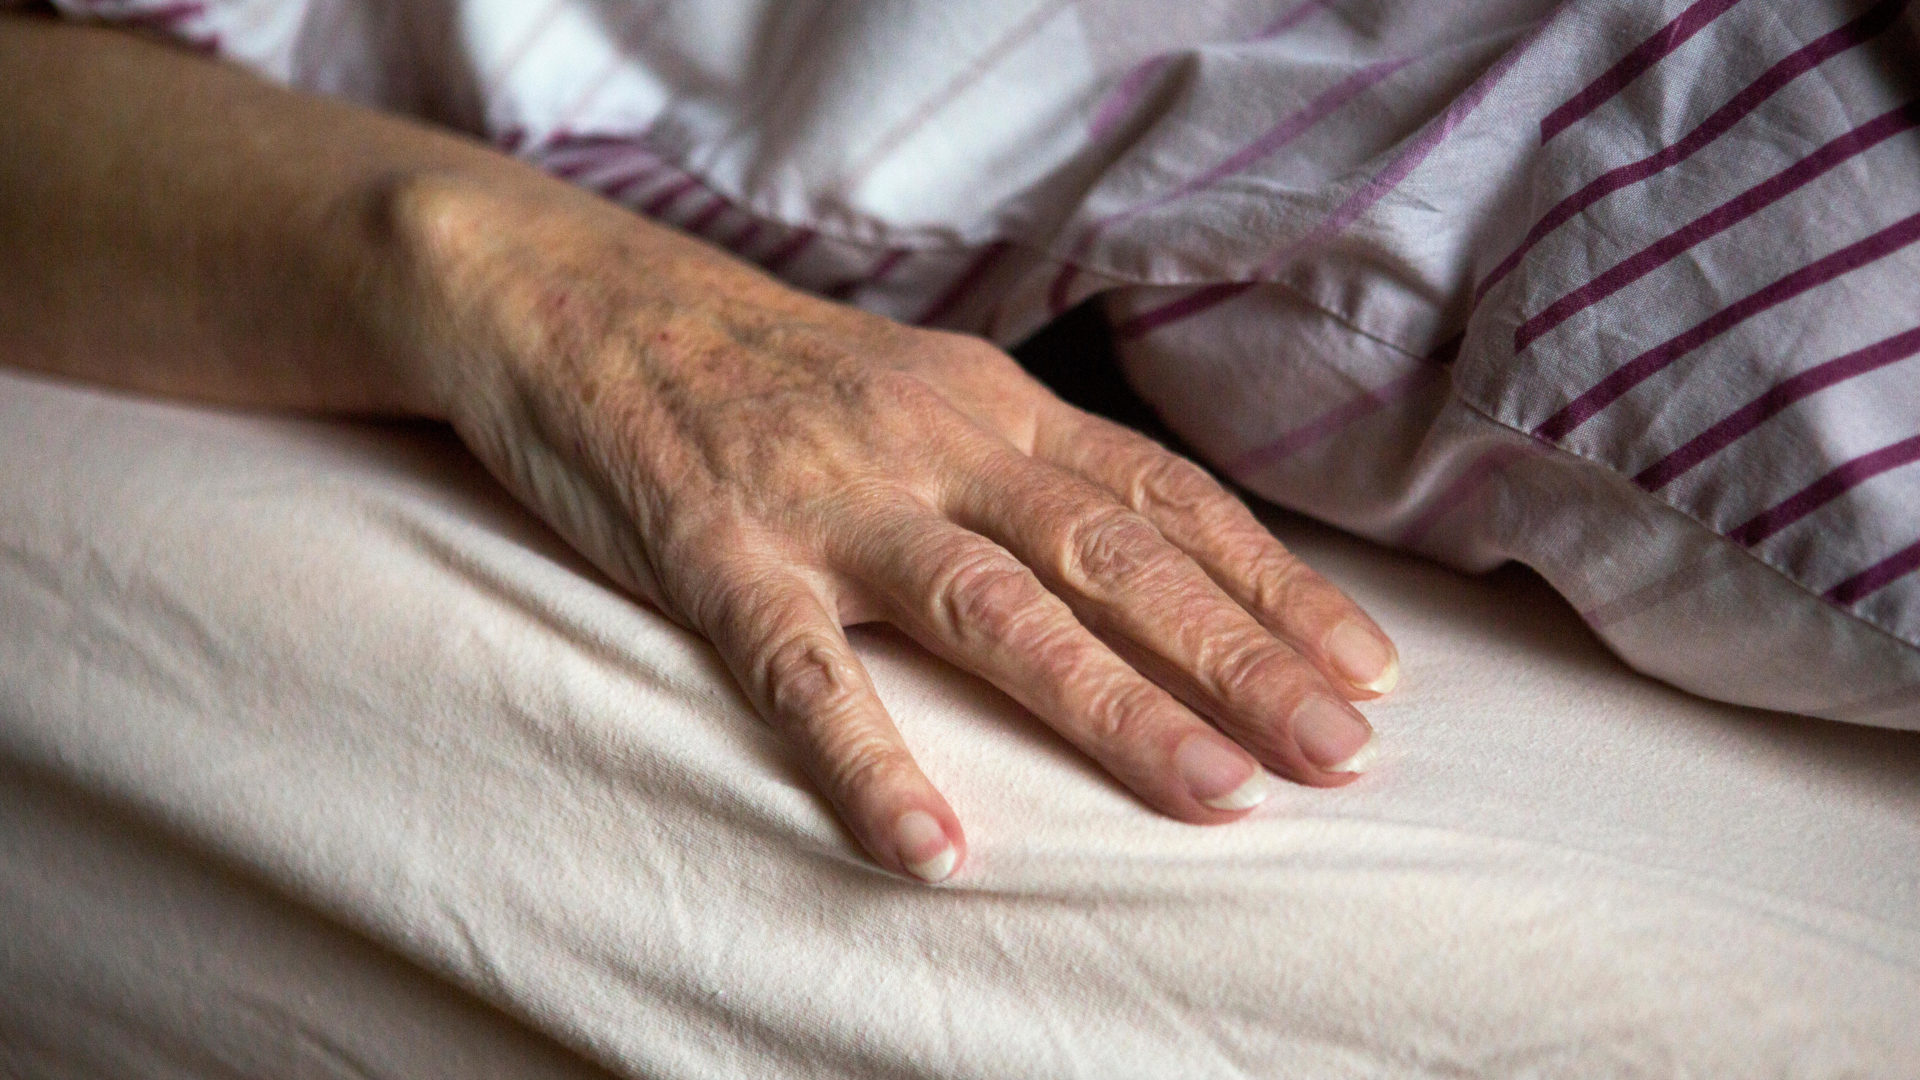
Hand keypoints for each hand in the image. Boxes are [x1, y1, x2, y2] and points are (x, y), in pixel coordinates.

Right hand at [391, 176, 1398, 882]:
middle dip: (1239, 658)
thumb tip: (1138, 549)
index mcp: (993, 405)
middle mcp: (936, 442)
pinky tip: (932, 848)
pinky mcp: (719, 550)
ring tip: (1214, 795)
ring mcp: (830, 497)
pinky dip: (871, 760)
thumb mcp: (918, 388)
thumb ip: (1018, 463)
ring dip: (1112, 705)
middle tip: (1341, 752)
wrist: (580, 299)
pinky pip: (803, 670)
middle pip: (1113, 556)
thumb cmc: (765, 368)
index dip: (1272, 586)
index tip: (1367, 669)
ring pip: (993, 608)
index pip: (1164, 498)